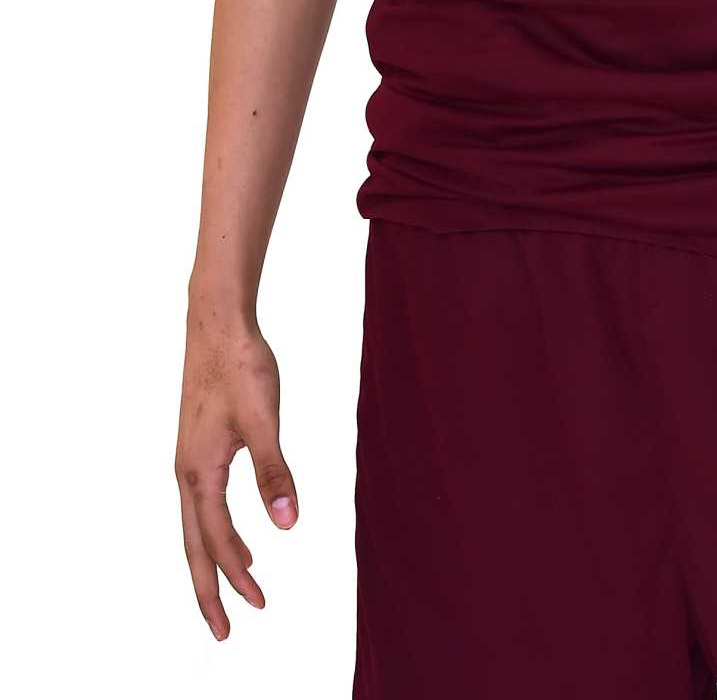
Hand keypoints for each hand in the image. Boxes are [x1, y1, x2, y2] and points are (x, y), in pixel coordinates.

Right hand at [175, 303, 297, 640]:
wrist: (217, 324)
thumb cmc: (242, 366)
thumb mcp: (264, 419)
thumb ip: (275, 472)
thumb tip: (288, 525)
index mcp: (199, 472)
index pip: (218, 538)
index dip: (238, 574)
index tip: (259, 603)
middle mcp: (187, 472)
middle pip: (194, 546)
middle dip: (209, 590)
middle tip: (223, 632)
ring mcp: (188, 461)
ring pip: (195, 528)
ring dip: (211, 563)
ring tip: (234, 591)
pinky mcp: (197, 448)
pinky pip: (202, 506)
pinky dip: (214, 532)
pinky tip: (237, 535)